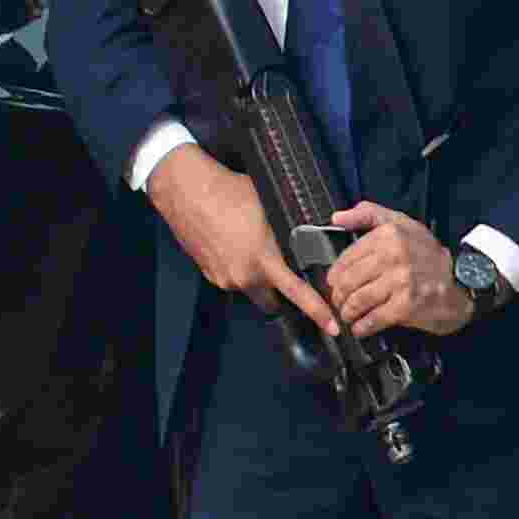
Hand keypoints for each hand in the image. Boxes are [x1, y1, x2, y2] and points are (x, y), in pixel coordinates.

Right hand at [145, 144, 338, 337]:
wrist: (185, 190)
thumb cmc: (229, 192)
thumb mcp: (271, 208)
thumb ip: (290, 231)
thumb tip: (313, 238)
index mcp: (263, 260)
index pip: (298, 293)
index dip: (319, 312)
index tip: (333, 328)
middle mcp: (243, 275)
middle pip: (272, 302)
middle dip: (281, 295)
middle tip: (286, 277)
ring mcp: (223, 277)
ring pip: (250, 289)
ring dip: (256, 278)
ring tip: (251, 249)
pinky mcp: (208, 273)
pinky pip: (231, 279)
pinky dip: (237, 269)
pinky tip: (233, 246)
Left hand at [329, 202, 478, 340]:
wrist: (465, 280)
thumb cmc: (430, 253)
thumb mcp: (402, 223)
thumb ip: (368, 214)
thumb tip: (337, 218)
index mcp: (388, 236)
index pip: (346, 258)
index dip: (335, 274)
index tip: (333, 283)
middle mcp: (393, 257)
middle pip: (348, 281)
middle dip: (338, 296)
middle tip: (338, 302)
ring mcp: (401, 282)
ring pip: (358, 300)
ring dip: (348, 312)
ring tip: (347, 315)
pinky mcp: (407, 306)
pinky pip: (375, 318)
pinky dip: (363, 326)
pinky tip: (360, 328)